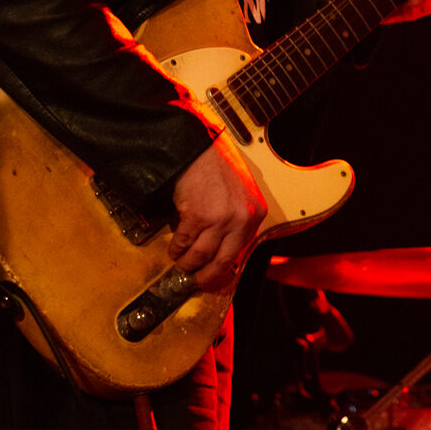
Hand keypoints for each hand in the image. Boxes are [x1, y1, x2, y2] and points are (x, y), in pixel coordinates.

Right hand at [168, 133, 266, 289]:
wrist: (197, 148)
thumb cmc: (216, 166)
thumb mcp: (238, 193)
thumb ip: (236, 218)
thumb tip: (221, 246)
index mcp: (255, 213)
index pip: (241, 251)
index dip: (224, 268)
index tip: (214, 276)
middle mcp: (242, 218)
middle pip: (223, 261)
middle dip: (206, 277)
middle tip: (195, 281)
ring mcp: (221, 219)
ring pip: (201, 256)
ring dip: (187, 264)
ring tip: (181, 264)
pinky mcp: (199, 217)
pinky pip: (184, 243)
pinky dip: (177, 249)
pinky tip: (175, 248)